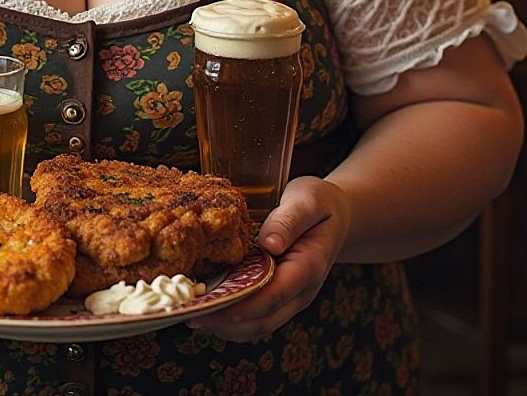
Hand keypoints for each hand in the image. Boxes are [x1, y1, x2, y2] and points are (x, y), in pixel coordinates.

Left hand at [189, 176, 351, 341]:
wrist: (336, 215)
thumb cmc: (320, 203)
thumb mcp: (308, 200)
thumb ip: (289, 219)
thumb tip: (269, 243)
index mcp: (308, 267)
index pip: (274, 295)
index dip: (244, 305)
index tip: (214, 306)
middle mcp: (300, 291)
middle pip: (262, 320)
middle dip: (225, 321)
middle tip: (189, 313)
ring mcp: (290, 298)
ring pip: (257, 325)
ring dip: (224, 326)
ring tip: (190, 314)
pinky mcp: (278, 296)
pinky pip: (255, 317)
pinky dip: (230, 318)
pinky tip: (206, 307)